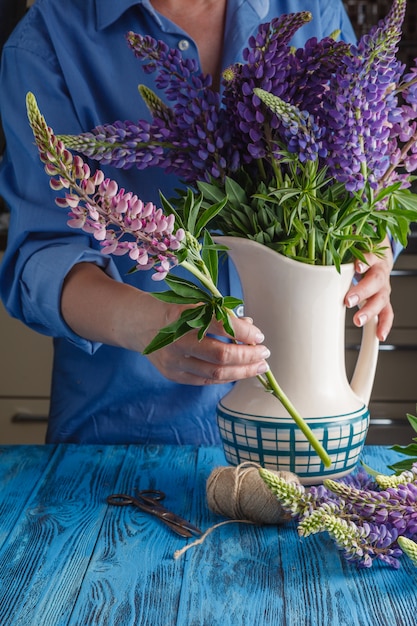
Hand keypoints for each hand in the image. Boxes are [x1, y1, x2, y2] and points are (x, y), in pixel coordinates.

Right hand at [145, 312, 270, 385]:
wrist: (139, 324)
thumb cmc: (174, 310)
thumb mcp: (195, 304)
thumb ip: (222, 315)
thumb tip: (251, 328)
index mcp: (182, 316)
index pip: (220, 326)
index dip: (244, 332)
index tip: (259, 335)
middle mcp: (176, 341)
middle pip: (220, 355)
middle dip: (248, 356)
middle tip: (264, 353)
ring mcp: (173, 362)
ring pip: (215, 374)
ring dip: (243, 371)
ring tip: (259, 366)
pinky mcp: (173, 375)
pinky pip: (205, 381)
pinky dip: (226, 377)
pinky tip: (239, 371)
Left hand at [344, 237, 393, 341]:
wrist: (379, 252)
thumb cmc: (359, 248)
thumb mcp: (349, 240)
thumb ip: (334, 240)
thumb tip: (310, 235)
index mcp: (372, 254)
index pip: (370, 255)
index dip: (365, 261)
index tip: (357, 267)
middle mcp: (379, 271)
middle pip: (375, 281)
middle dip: (362, 291)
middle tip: (348, 300)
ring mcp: (383, 287)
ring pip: (381, 299)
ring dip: (370, 311)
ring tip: (358, 320)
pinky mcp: (383, 299)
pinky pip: (387, 313)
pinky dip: (384, 324)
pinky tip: (379, 335)